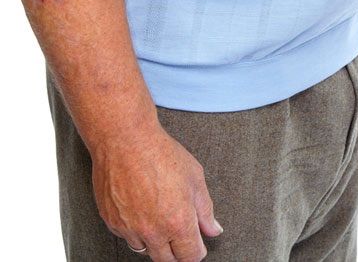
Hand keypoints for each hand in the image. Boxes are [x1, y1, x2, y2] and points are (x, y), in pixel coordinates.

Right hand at [91, 124, 222, 261]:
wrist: (126, 141)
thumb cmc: (161, 154)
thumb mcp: (195, 178)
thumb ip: (205, 210)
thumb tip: (213, 229)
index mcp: (178, 222)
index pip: (191, 256)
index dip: (198, 251)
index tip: (199, 245)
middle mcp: (152, 231)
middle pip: (167, 259)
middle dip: (178, 252)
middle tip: (182, 238)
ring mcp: (129, 228)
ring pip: (145, 250)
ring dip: (156, 243)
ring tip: (162, 222)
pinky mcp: (111, 222)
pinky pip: (127, 237)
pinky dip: (136, 231)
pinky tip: (142, 213)